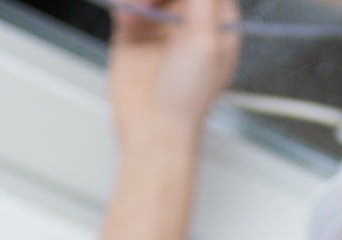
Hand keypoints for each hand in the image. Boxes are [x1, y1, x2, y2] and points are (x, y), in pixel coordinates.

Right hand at [106, 0, 239, 146]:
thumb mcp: (205, 39)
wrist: (152, 125)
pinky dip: (124, 5)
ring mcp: (162, 20)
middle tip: (148, 5)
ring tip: (133, 13)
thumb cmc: (186, 97)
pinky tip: (126, 22)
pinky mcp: (135, 27)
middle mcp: (191, 18)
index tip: (173, 2)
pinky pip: (127, 0)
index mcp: (217, 21)